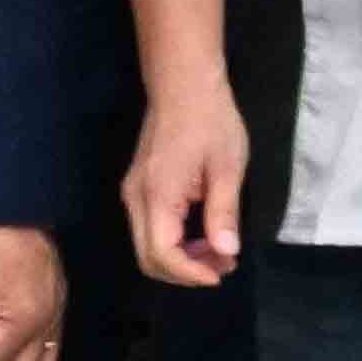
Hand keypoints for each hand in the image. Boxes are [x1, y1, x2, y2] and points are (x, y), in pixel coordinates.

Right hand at [120, 86, 248, 288]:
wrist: (184, 86)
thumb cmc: (211, 121)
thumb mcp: (228, 168)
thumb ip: (224, 212)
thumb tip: (225, 251)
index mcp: (157, 196)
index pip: (162, 254)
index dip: (190, 273)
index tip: (220, 274)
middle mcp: (136, 199)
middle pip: (148, 257)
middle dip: (186, 271)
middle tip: (224, 265)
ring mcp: (133, 193)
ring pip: (147, 246)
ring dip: (181, 258)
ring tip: (220, 253)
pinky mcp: (139, 189)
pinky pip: (150, 229)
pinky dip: (175, 242)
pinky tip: (204, 236)